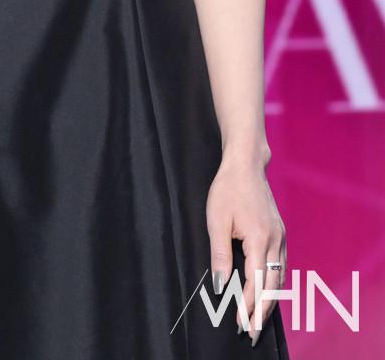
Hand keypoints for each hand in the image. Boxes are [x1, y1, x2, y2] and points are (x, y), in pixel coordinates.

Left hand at [206, 154, 286, 345]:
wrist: (246, 164)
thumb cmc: (228, 189)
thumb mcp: (216, 221)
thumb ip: (220, 255)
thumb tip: (221, 286)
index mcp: (259, 239)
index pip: (255, 282)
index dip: (248, 306)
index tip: (241, 324)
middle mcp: (275, 241)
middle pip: (272, 285)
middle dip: (263, 311)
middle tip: (252, 333)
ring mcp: (280, 237)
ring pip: (279, 277)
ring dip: (270, 300)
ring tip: (260, 319)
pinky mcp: (279, 233)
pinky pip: (280, 265)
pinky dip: (275, 283)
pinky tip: (268, 291)